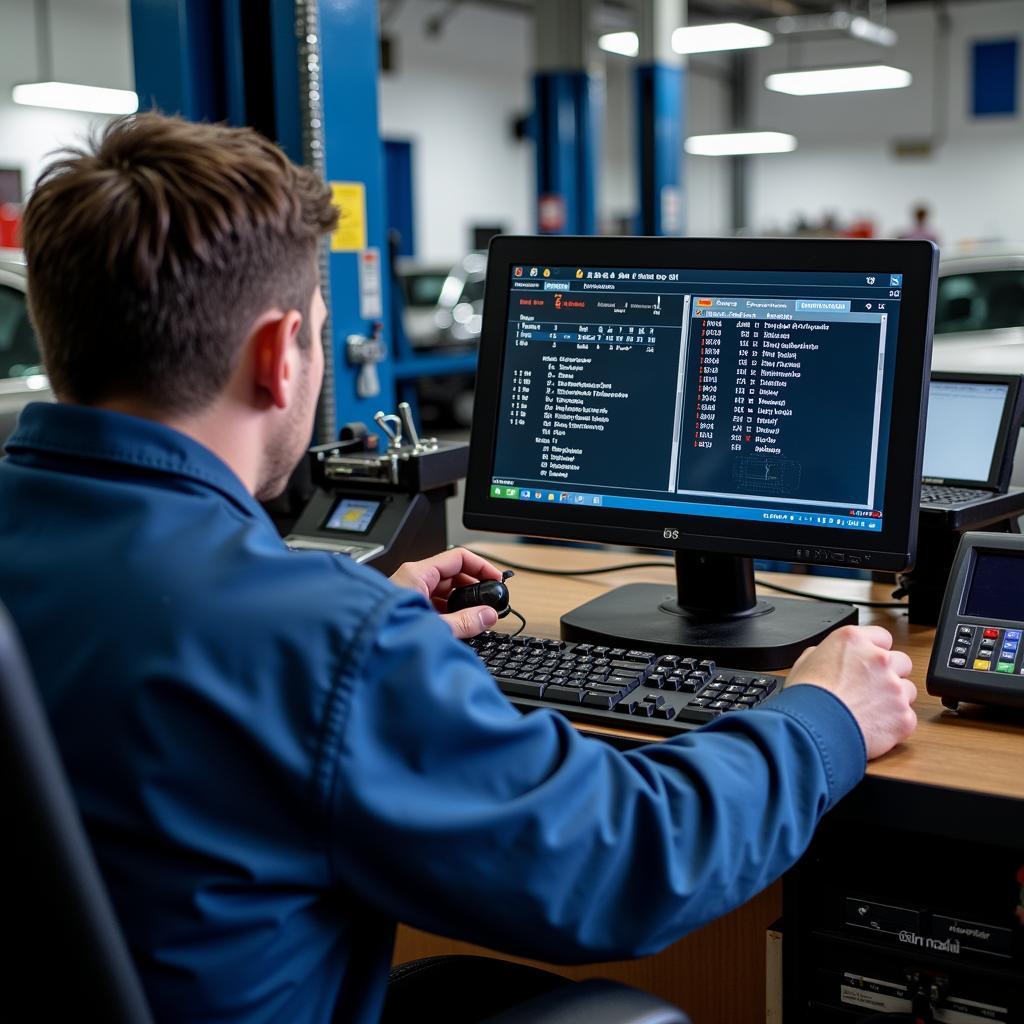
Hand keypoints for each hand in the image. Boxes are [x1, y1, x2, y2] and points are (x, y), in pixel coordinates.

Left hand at [390, 548, 503, 638]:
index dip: (481, 566)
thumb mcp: (434, 626)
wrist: (359, 648)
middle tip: (488, 602)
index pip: (458, 557)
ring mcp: (407, 593)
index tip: (495, 579)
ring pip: (443, 591)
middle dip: (473, 588)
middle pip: (452, 574)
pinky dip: (448, 612)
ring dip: (461, 602)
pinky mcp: (405, 608)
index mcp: (417, 573)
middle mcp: (411, 579)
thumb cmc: (384, 630)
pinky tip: (457, 626)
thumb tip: (487, 616)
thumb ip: (465, 622)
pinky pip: (433, 604)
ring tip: (475, 617)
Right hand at [786, 625, 916, 759]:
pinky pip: (907, 717)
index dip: (875, 651)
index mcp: (854, 641)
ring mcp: (895, 688)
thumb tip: (829, 658)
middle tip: (871, 689)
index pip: (882, 637)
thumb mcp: (805, 662)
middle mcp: (879, 659)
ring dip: (894, 699)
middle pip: (901, 661)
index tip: (870, 663)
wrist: (812, 729)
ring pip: (908, 690)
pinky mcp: (903, 716)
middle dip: (890, 674)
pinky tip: (874, 727)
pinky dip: (894, 724)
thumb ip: (826, 654)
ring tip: (871, 711)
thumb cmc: (805, 698)